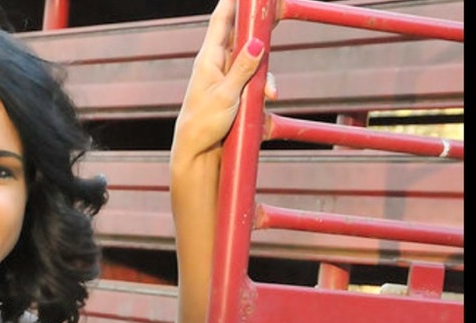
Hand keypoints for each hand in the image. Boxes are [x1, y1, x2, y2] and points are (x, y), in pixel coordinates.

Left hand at [173, 0, 275, 161]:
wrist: (198, 155)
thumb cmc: (203, 125)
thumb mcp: (226, 95)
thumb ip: (243, 69)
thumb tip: (257, 43)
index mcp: (209, 58)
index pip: (222, 19)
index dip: (233, 0)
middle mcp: (219, 65)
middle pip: (244, 37)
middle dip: (260, 30)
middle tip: (277, 11)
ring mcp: (229, 80)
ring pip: (255, 65)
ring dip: (264, 78)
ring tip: (268, 95)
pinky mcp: (238, 96)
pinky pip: (256, 87)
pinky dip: (263, 93)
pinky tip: (267, 103)